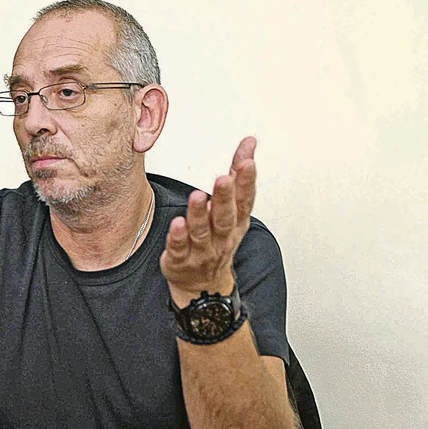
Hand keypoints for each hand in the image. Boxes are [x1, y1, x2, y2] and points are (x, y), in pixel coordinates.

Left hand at [161, 136, 256, 306]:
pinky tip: (178, 224)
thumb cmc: (218, 241)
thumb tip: (249, 143)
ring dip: (200, 214)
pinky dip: (179, 237)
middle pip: (225, 216)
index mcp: (236, 222)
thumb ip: (237, 174)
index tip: (247, 162)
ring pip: (201, 231)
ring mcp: (202, 251)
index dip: (247, 182)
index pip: (245, 200)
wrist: (203, 285)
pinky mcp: (181, 260)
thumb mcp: (233, 209)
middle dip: (225, 197)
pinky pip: (180, 248)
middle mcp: (221, 237)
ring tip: (197, 196)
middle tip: (224, 179)